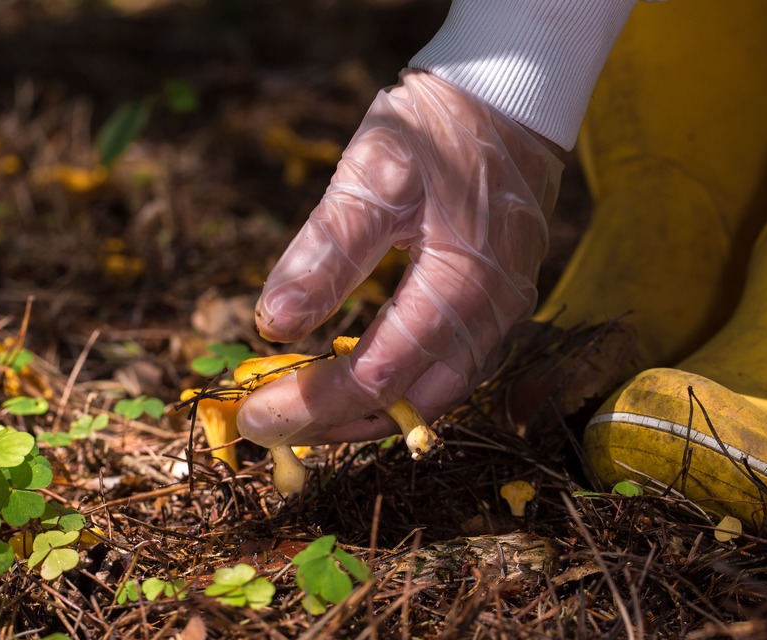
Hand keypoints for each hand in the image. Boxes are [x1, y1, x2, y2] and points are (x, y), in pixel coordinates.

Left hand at [237, 69, 562, 448]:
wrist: (513, 90)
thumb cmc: (441, 123)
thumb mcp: (375, 170)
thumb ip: (327, 249)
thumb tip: (275, 323)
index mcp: (462, 286)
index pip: (377, 377)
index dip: (311, 403)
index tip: (253, 414)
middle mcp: (492, 313)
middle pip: (412, 402)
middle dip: (339, 421)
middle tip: (275, 423)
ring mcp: (503, 310)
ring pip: (435, 390)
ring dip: (370, 408)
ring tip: (310, 407)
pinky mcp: (498, 298)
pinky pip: (450, 363)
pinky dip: (401, 380)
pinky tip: (362, 368)